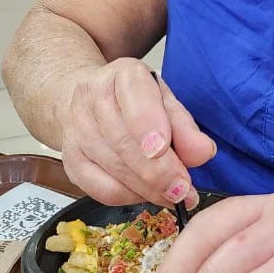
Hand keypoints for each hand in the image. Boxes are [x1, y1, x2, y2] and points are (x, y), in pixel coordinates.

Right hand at [61, 58, 216, 208]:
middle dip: (158, 171)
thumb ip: (186, 127)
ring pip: (113, 168)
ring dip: (148, 189)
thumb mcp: (166, 102)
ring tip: (174, 195)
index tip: (165, 150)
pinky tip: (147, 195)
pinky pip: (100, 188)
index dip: (149, 128)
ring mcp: (76, 130)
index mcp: (123, 75)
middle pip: (124, 141)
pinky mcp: (70, 160)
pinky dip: (128, 197)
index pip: (135, 101)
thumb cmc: (135, 100)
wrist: (90, 100)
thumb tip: (203, 152)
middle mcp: (93, 98)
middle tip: (183, 189)